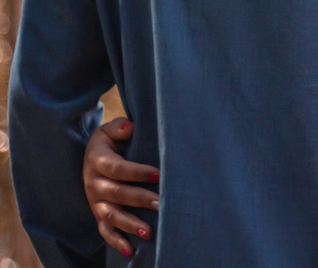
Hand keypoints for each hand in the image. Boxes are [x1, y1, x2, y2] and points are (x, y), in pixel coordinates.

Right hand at [82, 117, 159, 256]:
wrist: (93, 154)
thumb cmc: (111, 141)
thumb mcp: (111, 129)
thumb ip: (120, 127)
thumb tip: (129, 128)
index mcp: (97, 162)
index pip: (118, 169)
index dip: (138, 172)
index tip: (159, 175)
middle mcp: (94, 184)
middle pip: (117, 194)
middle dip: (140, 200)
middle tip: (162, 204)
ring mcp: (95, 202)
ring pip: (111, 215)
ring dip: (129, 224)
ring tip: (149, 232)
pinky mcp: (98, 214)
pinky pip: (105, 231)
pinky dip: (116, 242)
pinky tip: (131, 251)